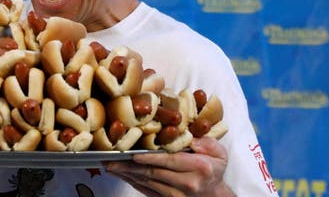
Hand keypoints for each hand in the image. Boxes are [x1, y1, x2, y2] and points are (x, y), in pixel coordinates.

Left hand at [103, 137, 233, 196]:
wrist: (214, 196)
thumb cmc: (213, 169)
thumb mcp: (218, 152)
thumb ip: (206, 142)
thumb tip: (189, 138)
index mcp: (198, 168)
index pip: (170, 161)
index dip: (150, 158)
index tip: (134, 154)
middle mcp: (186, 183)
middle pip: (154, 173)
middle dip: (130, 166)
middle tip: (111, 159)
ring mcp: (175, 196)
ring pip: (147, 182)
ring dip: (126, 174)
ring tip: (110, 165)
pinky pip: (145, 190)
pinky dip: (131, 182)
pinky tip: (120, 174)